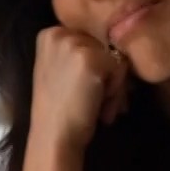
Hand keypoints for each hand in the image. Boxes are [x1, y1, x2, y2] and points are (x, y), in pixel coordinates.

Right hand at [30, 25, 129, 153]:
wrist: (54, 137)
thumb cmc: (61, 111)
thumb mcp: (62, 72)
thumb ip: (80, 54)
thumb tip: (116, 50)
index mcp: (49, 34)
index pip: (91, 40)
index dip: (97, 66)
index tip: (89, 91)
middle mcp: (58, 32)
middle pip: (104, 45)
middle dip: (107, 76)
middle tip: (99, 104)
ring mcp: (73, 44)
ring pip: (114, 57)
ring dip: (114, 85)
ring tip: (101, 107)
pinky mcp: (90, 58)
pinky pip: (120, 68)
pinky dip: (117, 91)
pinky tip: (101, 107)